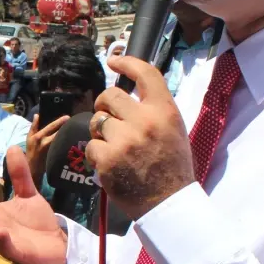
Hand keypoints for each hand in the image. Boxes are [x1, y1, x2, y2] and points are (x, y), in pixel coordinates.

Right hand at [26, 113, 69, 179]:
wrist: (32, 167)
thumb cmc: (31, 150)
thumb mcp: (29, 137)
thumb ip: (33, 126)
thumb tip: (37, 115)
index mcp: (38, 136)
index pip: (51, 127)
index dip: (59, 121)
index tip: (67, 117)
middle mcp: (45, 142)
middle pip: (59, 133)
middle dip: (66, 127)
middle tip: (74, 122)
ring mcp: (51, 149)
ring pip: (62, 140)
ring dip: (67, 135)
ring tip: (74, 130)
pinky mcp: (55, 155)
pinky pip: (62, 147)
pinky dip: (66, 142)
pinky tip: (72, 140)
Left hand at [89, 56, 192, 220]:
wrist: (168, 202)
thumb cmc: (171, 165)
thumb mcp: (173, 128)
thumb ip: (153, 108)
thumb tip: (129, 90)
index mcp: (164, 111)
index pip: (145, 73)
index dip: (126, 63)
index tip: (114, 61)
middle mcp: (144, 121)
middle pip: (110, 96)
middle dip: (105, 105)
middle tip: (110, 117)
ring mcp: (123, 140)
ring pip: (97, 121)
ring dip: (101, 131)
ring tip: (116, 147)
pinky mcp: (107, 159)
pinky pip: (91, 145)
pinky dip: (97, 154)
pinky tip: (111, 164)